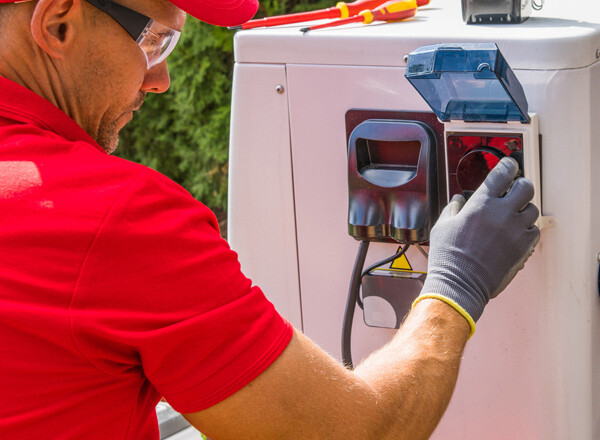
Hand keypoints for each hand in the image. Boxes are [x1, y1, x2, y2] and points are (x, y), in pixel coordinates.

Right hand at [415, 157, 539, 334]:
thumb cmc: (448, 256)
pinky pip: (535, 231)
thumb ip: (453, 208)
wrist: (460, 284)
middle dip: (521, 185)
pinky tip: (516, 233)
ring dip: (524, 209)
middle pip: (526, 187)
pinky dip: (528, 229)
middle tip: (515, 190)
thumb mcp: (442, 226)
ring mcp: (516, 231)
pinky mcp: (523, 248)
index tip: (508, 165)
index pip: (502, 173)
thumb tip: (459, 200)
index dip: (507, 165)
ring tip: (513, 215)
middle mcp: (502, 213)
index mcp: (481, 204)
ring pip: (533, 209)